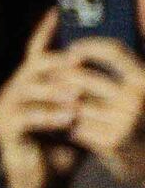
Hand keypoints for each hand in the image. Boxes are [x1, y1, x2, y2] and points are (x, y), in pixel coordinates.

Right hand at [0, 11, 124, 187]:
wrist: (43, 182)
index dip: (47, 30)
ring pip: (29, 88)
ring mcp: (6, 107)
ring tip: (77, 96)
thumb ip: (85, 96)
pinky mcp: (5, 128)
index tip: (59, 10)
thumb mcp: (76, 116)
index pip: (37, 50)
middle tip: (79, 63)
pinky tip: (67, 119)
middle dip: (58, 63)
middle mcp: (14, 89)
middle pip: (35, 66)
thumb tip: (116, 76)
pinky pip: (26, 116)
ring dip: (56, 91)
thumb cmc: (63, 147)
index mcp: (30, 83)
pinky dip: (48, 116)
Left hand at [60, 34, 144, 187]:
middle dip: (62, 78)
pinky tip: (79, 134)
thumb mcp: (137, 94)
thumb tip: (83, 46)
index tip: (71, 49)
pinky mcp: (114, 141)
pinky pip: (77, 127)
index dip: (89, 46)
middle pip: (82, 76)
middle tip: (52, 81)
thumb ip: (119, 72)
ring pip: (76, 103)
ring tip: (69, 112)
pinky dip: (73, 129)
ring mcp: (127, 120)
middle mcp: (138, 98)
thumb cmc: (137, 124)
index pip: (114, 51)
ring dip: (66, 107)